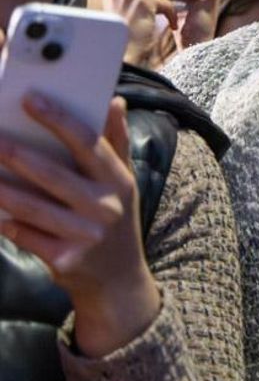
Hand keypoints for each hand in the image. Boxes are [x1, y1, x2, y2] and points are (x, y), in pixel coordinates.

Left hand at [0, 93, 161, 357]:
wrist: (119, 281)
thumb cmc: (115, 220)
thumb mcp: (124, 183)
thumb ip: (116, 142)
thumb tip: (114, 102)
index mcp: (119, 181)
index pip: (89, 143)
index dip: (59, 120)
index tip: (31, 99)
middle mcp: (105, 207)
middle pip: (54, 175)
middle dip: (17, 154)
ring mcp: (85, 236)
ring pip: (31, 207)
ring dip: (1, 188)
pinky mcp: (64, 259)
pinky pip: (24, 235)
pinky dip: (3, 221)